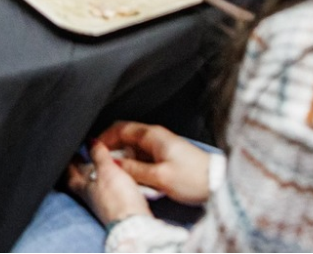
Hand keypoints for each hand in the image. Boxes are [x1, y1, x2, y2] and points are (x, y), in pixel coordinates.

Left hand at [64, 141, 154, 225]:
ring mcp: (104, 205)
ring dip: (98, 175)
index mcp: (83, 187)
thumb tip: (90, 141)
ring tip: (102, 163)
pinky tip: (118, 181)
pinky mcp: (118, 210)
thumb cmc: (118, 200)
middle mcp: (90, 197)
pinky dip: (112, 184)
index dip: (68, 160)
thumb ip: (98, 156)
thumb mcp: (107, 171)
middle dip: (82, 167)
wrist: (136, 225)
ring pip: (97, 186)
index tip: (69, 149)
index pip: (69, 172)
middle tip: (84, 154)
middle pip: (81, 180)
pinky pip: (111, 192)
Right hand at [90, 122, 213, 203]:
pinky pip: (144, 156)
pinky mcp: (167, 156)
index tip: (93, 150)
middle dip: (112, 148)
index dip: (103, 138)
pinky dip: (135, 163)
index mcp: (152, 135)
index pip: (120, 128)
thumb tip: (112, 163)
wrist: (219, 184)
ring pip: (134, 147)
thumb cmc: (193, 179)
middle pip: (125, 136)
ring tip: (118, 172)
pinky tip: (134, 176)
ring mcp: (162, 145)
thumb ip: (133, 169)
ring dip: (124, 158)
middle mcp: (156, 136)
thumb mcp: (159, 177)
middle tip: (103, 163)